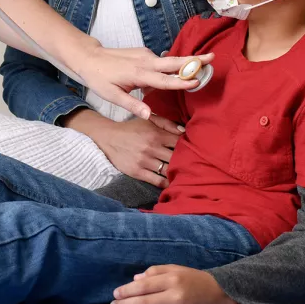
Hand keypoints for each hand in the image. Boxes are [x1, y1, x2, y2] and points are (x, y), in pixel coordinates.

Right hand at [64, 111, 183, 186]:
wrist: (108, 138)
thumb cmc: (131, 129)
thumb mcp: (148, 120)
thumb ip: (167, 123)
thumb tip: (184, 131)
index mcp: (156, 134)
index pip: (180, 142)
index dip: (189, 146)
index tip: (195, 151)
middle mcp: (151, 147)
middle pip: (176, 157)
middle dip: (186, 161)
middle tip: (196, 165)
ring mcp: (144, 161)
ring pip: (168, 170)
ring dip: (178, 173)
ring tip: (187, 175)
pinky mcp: (137, 172)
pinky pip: (157, 181)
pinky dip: (167, 183)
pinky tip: (173, 183)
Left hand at [73, 44, 213, 119]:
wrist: (89, 58)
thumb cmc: (99, 78)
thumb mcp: (112, 96)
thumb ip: (133, 106)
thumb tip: (150, 116)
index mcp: (139, 74)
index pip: (165, 79)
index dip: (181, 81)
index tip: (197, 81)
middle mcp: (145, 61)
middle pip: (174, 62)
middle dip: (194, 60)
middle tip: (213, 58)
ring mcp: (145, 55)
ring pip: (170, 60)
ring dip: (187, 62)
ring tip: (205, 63)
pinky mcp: (144, 53)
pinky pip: (162, 60)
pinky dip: (173, 65)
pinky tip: (181, 69)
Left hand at [111, 265, 239, 303]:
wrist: (219, 294)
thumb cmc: (193, 279)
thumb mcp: (174, 269)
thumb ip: (154, 272)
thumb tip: (135, 280)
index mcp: (171, 279)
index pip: (143, 286)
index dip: (127, 291)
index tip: (115, 293)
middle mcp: (174, 295)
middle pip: (143, 302)